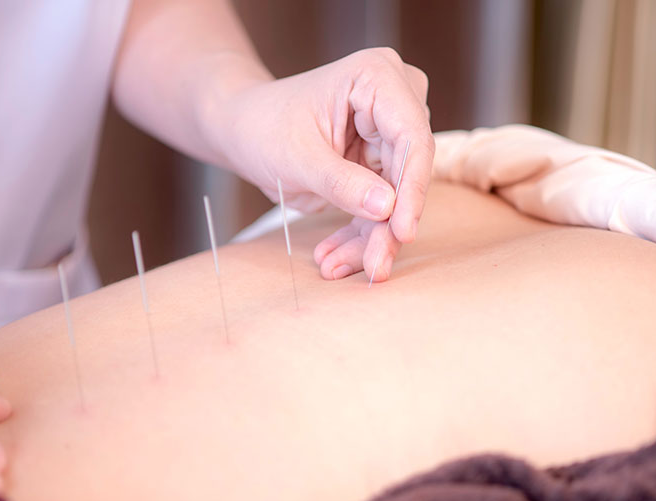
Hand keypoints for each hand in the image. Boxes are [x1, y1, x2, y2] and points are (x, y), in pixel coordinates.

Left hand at [214, 47, 434, 281]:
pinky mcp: (382, 163)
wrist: (243, 130)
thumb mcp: (297, 157)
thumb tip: (388, 209)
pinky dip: (361, 236)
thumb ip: (341, 183)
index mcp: (377, 77)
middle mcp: (395, 100)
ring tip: (335, 267)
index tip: (403, 232)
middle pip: (408, 173)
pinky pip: (382, 208)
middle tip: (375, 267)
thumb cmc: (263, 127)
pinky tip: (334, 258)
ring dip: (372, 239)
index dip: (411, 188)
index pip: (412, 136)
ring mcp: (391, 133)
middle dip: (388, 225)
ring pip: (398, 198)